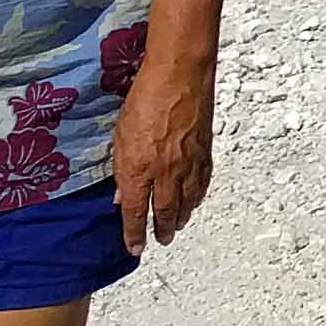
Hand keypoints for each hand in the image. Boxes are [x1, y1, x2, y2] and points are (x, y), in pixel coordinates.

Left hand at [114, 58, 216, 253]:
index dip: (134, 234)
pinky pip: (202, 183)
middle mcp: (166, 173)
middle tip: (161, 240)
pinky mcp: (205, 152)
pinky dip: (198, 196)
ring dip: (182, 216)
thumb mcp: (120, 136)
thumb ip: (121, 169)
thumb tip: (122, 193)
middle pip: (165, 211)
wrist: (180, 77)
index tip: (134, 248)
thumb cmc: (145, 100)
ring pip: (187, 201)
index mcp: (139, 170)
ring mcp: (188, 164)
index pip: (136, 212)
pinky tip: (196, 199)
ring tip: (178, 224)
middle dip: (162, 229)